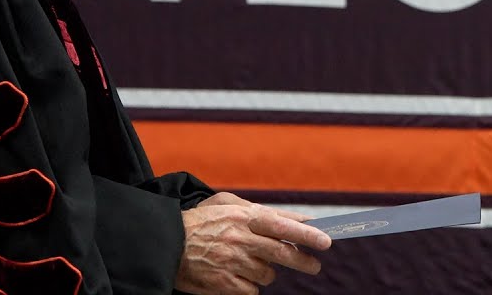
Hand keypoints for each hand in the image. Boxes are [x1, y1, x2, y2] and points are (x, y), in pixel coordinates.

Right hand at [174, 191, 331, 294]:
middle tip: (314, 265)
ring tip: (248, 262)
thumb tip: (298, 219)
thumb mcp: (230, 205)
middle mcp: (241, 239)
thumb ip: (264, 211)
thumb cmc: (203, 222)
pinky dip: (249, 285)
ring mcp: (233, 263)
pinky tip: (236, 275)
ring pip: (268, 274)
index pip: (283, 225)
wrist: (166, 243)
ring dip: (266, 271)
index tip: (326, 240)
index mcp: (244, 217)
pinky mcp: (224, 284)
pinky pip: (252, 290)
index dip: (307, 234)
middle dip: (304, 261)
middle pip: (283, 253)